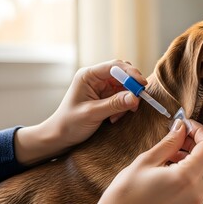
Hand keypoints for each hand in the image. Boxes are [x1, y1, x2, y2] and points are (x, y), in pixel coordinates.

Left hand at [14, 60, 146, 164]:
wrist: (60, 136)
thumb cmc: (69, 123)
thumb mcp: (92, 114)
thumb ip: (114, 104)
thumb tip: (135, 97)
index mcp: (88, 75)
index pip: (114, 66)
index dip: (130, 74)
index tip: (142, 85)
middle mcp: (96, 78)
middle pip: (122, 74)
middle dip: (131, 88)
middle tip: (136, 102)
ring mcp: (102, 87)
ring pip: (125, 87)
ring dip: (127, 100)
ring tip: (117, 116)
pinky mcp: (106, 97)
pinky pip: (122, 97)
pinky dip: (123, 107)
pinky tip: (114, 118)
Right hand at [85, 119, 202, 203]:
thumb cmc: (126, 194)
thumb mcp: (146, 161)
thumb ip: (169, 142)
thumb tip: (181, 127)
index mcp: (187, 178)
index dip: (200, 130)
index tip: (186, 124)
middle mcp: (197, 192)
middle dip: (200, 142)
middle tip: (181, 135)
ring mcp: (195, 203)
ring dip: (200, 157)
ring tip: (176, 152)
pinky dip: (197, 171)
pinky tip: (175, 167)